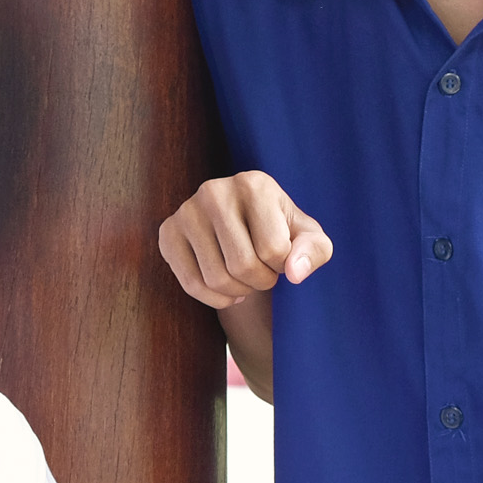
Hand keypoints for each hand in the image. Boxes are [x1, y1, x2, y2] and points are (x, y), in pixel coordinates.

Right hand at [157, 171, 331, 308]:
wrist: (243, 227)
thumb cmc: (281, 232)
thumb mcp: (309, 237)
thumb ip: (314, 251)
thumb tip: (295, 273)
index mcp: (254, 184)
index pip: (274, 250)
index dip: (283, 267)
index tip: (282, 258)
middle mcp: (214, 191)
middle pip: (243, 266)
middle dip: (261, 282)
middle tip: (264, 273)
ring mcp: (186, 211)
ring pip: (217, 279)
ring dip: (240, 292)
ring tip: (246, 279)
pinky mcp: (168, 233)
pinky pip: (192, 284)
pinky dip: (215, 299)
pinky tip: (227, 290)